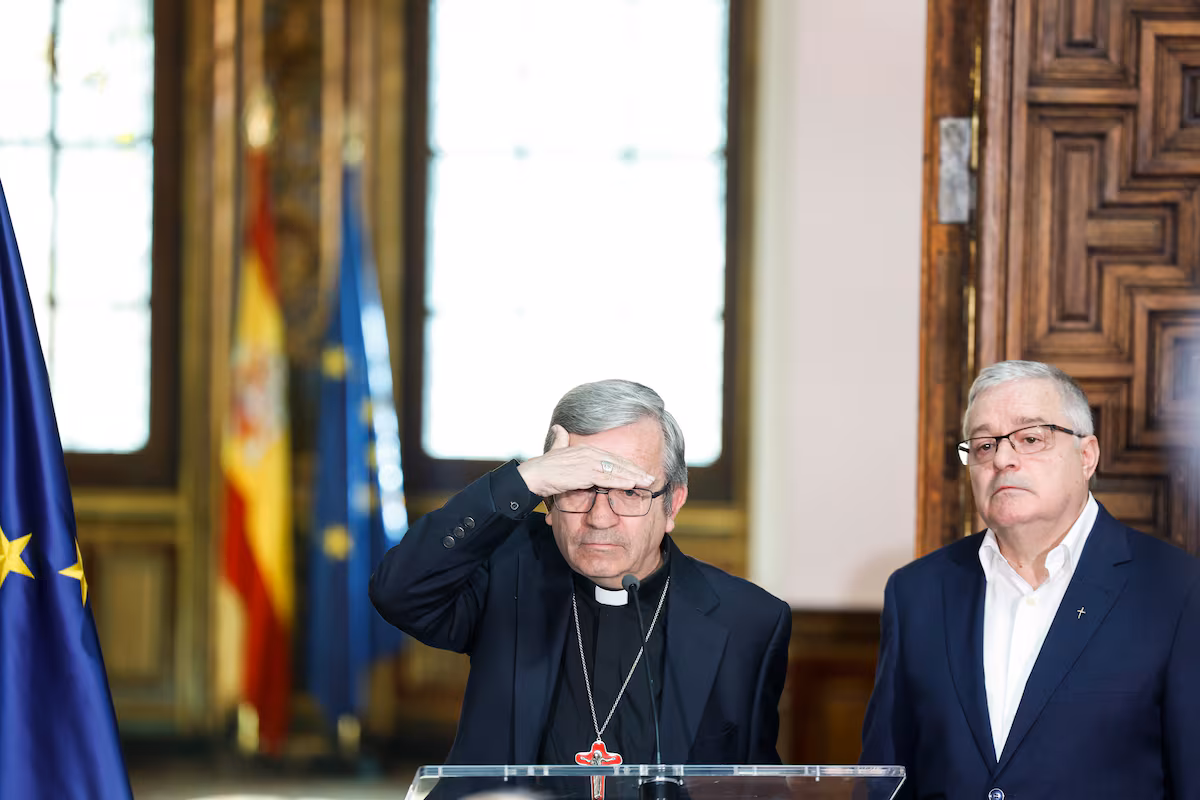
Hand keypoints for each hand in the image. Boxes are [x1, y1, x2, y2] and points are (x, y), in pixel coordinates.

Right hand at [517, 424, 656, 497]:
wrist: (533, 475)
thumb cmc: (543, 467)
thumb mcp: (555, 451)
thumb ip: (560, 440)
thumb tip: (559, 428)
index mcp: (586, 450)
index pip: (613, 458)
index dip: (628, 465)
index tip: (640, 471)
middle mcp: (590, 453)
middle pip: (618, 462)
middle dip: (636, 470)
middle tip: (651, 477)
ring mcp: (588, 462)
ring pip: (616, 470)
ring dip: (633, 476)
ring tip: (647, 482)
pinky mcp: (584, 472)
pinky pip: (606, 478)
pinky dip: (620, 481)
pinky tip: (632, 484)